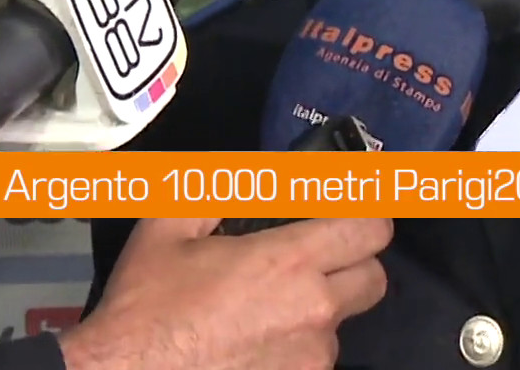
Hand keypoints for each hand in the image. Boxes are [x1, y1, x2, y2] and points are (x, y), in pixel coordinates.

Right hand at [60, 217, 391, 369]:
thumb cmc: (146, 306)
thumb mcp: (170, 226)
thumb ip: (220, 186)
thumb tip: (251, 168)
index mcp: (290, 262)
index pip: (372, 228)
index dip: (366, 214)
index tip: (350, 210)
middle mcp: (314, 312)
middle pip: (374, 279)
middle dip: (351, 264)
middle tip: (314, 258)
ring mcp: (311, 359)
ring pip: (341, 324)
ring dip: (318, 311)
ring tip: (267, 307)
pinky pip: (314, 359)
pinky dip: (295, 347)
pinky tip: (255, 339)